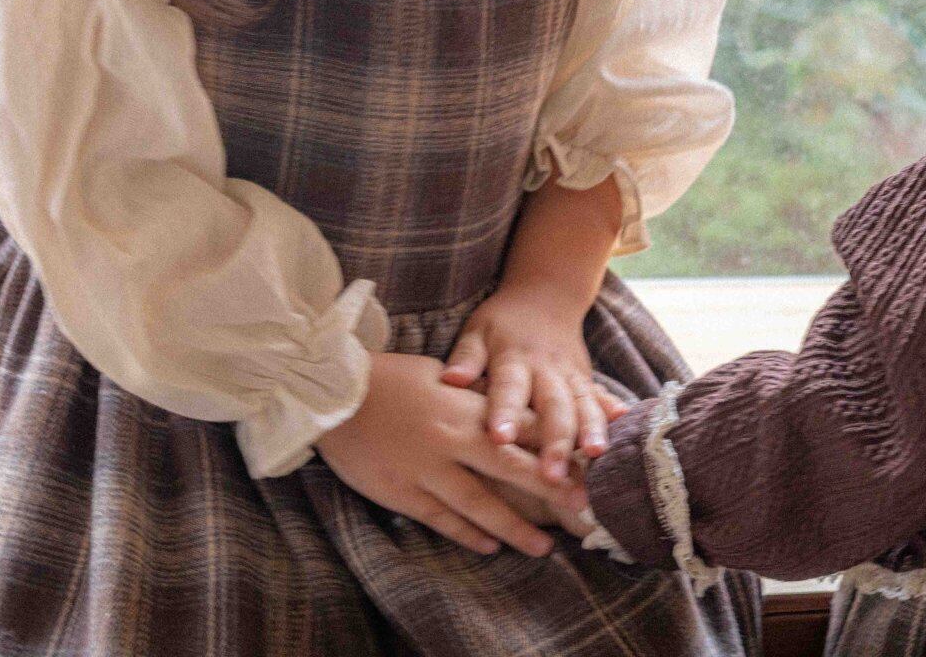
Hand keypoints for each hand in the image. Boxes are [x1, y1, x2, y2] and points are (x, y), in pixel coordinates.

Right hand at [314, 351, 588, 556]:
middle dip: (552, 490)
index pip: (525, 428)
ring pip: (479, 504)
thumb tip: (517, 415)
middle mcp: (453, 438)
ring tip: (544, 547)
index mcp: (468, 406)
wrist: (331, 390)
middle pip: (513, 468)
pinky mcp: (400, 490)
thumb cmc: (391, 378)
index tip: (594, 465)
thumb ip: (480, 399)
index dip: (560, 447)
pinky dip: (467, 534)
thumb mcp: (444, 378)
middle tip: (586, 509)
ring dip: (514, 527)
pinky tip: (490, 547)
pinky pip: (441, 517)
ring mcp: (426, 468)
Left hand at [441, 286, 627, 481]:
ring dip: (591, 430)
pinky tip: (625, 426)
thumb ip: (465, 358)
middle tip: (552, 474)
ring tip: (595, 456)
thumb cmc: (502, 322)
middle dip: (556, 440)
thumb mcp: (477, 332)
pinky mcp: (587, 379)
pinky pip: (602, 397)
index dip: (506, 412)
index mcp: (513, 359)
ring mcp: (571, 374)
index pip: (509, 388)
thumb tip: (449, 380)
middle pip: (554, 406)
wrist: (545, 295)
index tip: (500, 438)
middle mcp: (547, 369)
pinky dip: (614, 411)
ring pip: (584, 404)